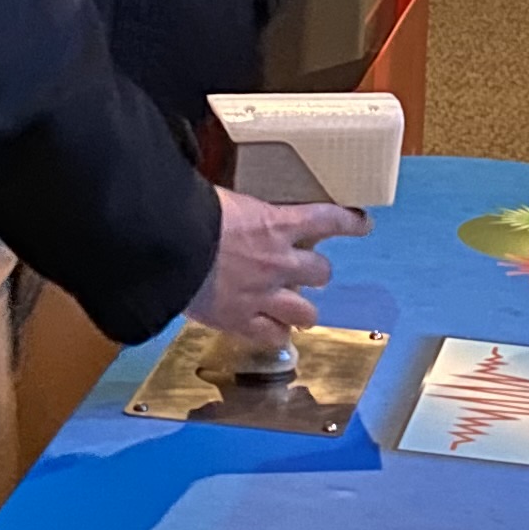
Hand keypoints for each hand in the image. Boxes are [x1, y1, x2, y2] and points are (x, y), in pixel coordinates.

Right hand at [190, 187, 364, 347]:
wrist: (165, 245)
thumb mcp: (219, 197)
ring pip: (305, 313)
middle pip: (321, 272)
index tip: (363, 223)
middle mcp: (278, 261)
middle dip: (316, 273)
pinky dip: (274, 334)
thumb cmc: (185, 213)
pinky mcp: (241, 320)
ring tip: (295, 311)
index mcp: (275, 223)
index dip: (350, 222)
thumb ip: (236, 205)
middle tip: (305, 273)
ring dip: (302, 310)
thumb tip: (225, 193)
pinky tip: (271, 332)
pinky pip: (272, 335)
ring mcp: (263, 294)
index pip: (328, 219)